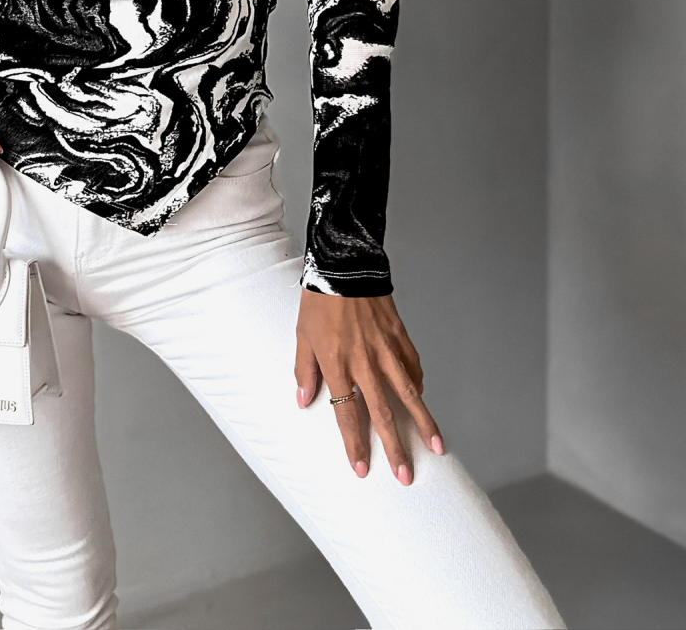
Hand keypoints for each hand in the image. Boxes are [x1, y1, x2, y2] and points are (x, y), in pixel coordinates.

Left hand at [295, 289, 444, 482]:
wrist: (344, 264)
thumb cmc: (319, 300)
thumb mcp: (302, 335)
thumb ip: (305, 370)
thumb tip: (304, 402)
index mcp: (338, 364)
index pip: (347, 414)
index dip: (354, 444)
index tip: (361, 469)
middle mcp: (365, 362)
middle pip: (382, 413)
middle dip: (395, 448)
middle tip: (405, 476)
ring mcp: (386, 349)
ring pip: (408, 393)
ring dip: (423, 422)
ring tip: (437, 447)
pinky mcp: (400, 335)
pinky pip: (412, 365)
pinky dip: (418, 383)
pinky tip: (422, 397)